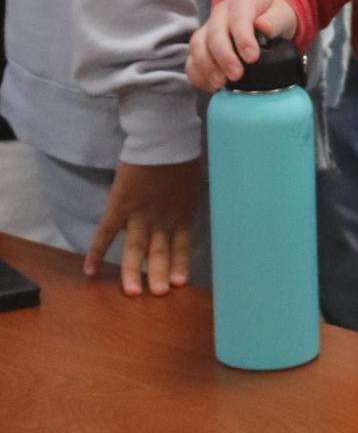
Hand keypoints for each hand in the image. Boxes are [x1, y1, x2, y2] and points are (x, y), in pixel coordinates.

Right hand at [85, 157, 203, 295]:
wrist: (163, 138)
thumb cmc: (182, 153)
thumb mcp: (193, 180)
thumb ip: (187, 198)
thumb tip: (186, 202)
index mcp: (183, 212)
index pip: (182, 246)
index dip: (180, 264)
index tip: (179, 283)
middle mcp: (162, 219)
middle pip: (160, 252)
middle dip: (159, 275)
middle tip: (158, 295)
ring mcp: (140, 215)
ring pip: (135, 250)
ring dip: (133, 272)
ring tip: (132, 293)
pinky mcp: (119, 207)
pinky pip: (105, 233)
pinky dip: (96, 252)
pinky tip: (90, 271)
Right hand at [187, 0, 297, 92]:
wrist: (263, 16)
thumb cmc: (274, 16)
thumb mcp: (283, 14)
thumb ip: (276, 20)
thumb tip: (263, 28)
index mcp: (241, 0)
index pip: (238, 18)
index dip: (243, 39)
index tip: (252, 58)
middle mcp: (220, 12)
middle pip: (214, 34)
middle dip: (224, 57)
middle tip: (236, 75)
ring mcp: (207, 28)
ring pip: (197, 46)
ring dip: (207, 67)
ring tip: (220, 84)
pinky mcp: (201, 45)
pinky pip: (191, 59)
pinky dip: (197, 74)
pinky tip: (211, 86)